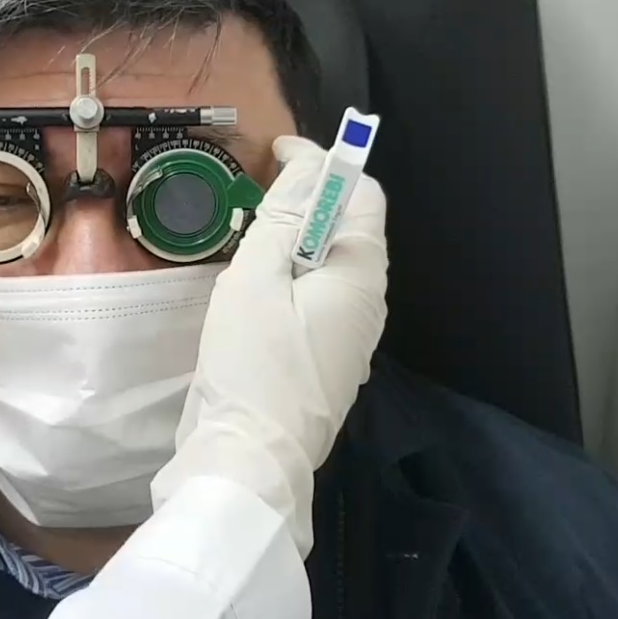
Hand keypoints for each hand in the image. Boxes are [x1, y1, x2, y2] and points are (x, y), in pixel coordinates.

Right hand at [152, 135, 389, 554]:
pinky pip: (319, 302)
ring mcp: (353, 338)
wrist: (248, 463)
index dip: (324, 164)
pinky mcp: (329, 363)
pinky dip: (292, 281)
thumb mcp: (255, 278)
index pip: (362, 193)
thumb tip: (310, 162)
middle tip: (254, 196)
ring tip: (248, 239)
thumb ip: (283, 215)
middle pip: (349, 229)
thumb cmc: (252, 365)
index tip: (275, 155)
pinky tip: (253, 291)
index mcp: (361, 273)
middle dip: (309, 201)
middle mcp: (370, 303)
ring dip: (296, 243)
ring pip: (332, 268)